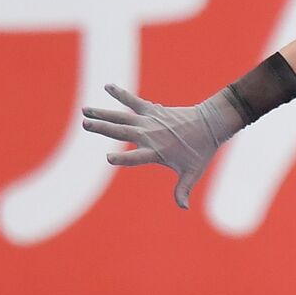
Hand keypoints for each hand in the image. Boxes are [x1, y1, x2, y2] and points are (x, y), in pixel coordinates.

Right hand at [81, 84, 242, 208]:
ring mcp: (150, 120)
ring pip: (122, 116)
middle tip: (85, 124)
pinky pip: (133, 101)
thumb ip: (183, 189)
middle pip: (122, 132)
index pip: (136, 157)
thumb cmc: (200, 151)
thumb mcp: (193, 172)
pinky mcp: (153, 109)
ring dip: (103, 113)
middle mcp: (150, 135)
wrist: (211, 124)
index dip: (123, 157)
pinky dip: (121, 94)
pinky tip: (107, 86)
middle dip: (103, 128)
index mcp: (157, 152)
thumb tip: (184, 208)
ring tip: (84, 110)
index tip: (108, 157)